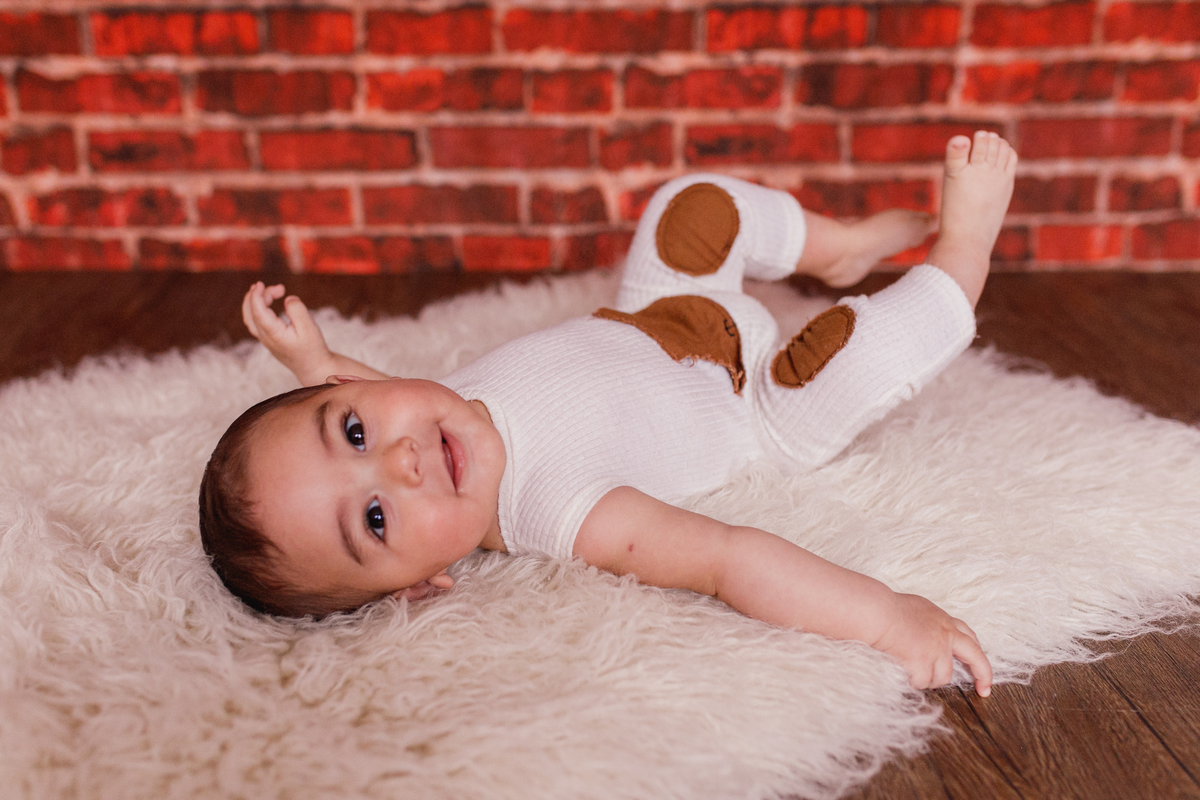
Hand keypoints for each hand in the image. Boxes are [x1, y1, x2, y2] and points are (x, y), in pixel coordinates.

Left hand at [241, 282, 333, 383]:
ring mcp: (265, 340)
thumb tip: (287, 299)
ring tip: (272, 291)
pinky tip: (267, 303)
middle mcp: (265, 337)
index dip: (256, 296)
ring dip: (256, 302)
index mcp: (273, 334)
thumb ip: (297, 310)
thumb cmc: (313, 348)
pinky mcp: (268, 340)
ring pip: (251, 317)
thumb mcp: (310, 328)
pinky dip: (257, 309)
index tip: (261, 284)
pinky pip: (255, 322)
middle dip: (260, 295)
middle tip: (280, 288)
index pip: (257, 312)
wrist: (313, 368)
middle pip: (252, 312)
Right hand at [872, 593, 992, 696]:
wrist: (877, 612)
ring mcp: (937, 649)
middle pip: (975, 657)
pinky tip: (904, 673)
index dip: (977, 653)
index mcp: (944, 621)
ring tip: (914, 672)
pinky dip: (914, 681)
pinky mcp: (924, 662)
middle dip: (983, 675)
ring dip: (930, 679)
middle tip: (983, 689)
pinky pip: (923, 682)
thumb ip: (929, 623)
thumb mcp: (917, 609)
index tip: (981, 668)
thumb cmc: (887, 608)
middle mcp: (946, 634)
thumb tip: (928, 636)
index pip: (969, 638)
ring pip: (943, 677)